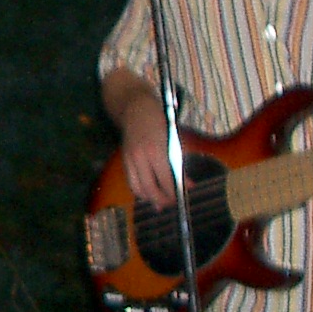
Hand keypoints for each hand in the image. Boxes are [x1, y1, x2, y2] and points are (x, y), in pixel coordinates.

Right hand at [120, 93, 177, 207]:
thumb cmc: (159, 121)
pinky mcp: (124, 160)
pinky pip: (131, 181)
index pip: (165, 179)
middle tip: (171, 203)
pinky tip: (149, 191)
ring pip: (137, 188)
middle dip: (161, 199)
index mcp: (156, 150)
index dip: (173, 192)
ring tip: (159, 201)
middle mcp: (140, 157)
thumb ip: (179, 162)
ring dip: (149, 197)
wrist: (135, 108)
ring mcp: (130, 159)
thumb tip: (188, 183)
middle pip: (149, 188)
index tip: (181, 197)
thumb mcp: (174, 139)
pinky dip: (140, 189)